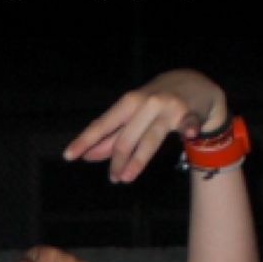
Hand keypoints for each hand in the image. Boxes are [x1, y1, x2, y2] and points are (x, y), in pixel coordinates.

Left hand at [63, 68, 227, 182]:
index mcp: (128, 102)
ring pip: (150, 138)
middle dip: (116, 161)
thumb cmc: (155, 102)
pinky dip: (189, 128)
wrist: (194, 82)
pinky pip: (189, 122)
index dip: (85, 141)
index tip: (69, 155)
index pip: (102, 125)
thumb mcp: (131, 115)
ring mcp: (169, 109)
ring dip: (137, 160)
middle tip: (112, 178)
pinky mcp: (190, 114)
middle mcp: (146, 104)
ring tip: (124, 178)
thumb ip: (112, 135)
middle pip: (125, 138)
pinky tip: (189, 134)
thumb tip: (88, 155)